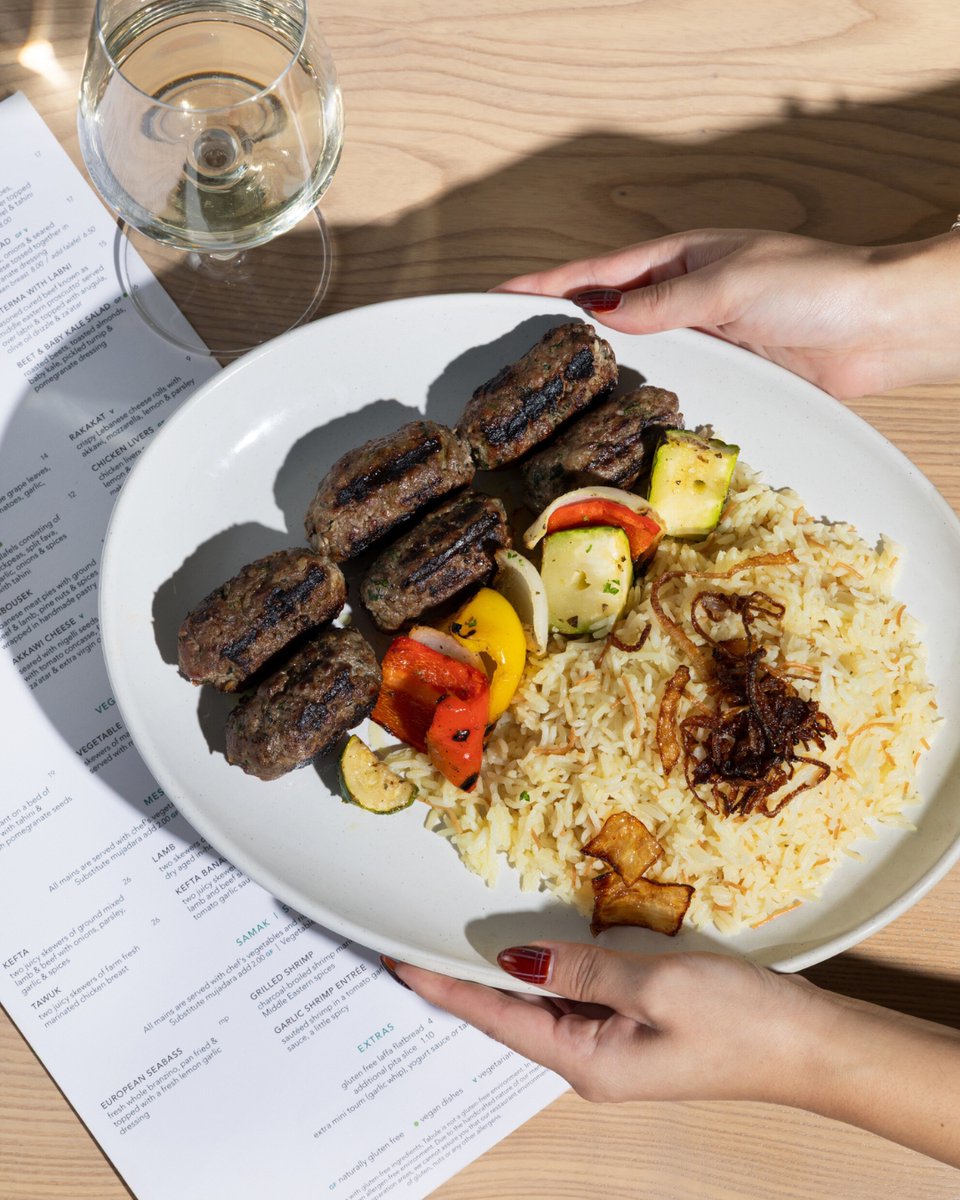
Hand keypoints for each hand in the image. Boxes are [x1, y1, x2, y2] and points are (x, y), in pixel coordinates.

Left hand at [391, 943, 824, 1105]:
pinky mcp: (635, 1024)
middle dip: (462, 980)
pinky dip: (548, 969)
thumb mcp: (655, 985)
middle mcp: (590, 1059)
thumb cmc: (738, 1020)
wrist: (806, 1046)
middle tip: (415, 941)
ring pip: (542, 1002)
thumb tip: (515, 958)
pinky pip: (577, 995)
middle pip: (510, 1014)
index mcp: (586, 1061)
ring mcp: (614, 1043)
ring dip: (504, 972)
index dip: (443, 987)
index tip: (396, 960)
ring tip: (456, 938)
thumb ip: (581, 968)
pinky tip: (532, 946)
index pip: (494, 1017)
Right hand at [496, 228, 959, 398]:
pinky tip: (609, 409)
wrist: (876, 328)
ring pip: (630, 352)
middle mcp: (683, 296)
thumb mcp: (728, 283)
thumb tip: (604, 318)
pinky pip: (666, 382)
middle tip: (508, 351)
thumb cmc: (814, 285)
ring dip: (594, 367)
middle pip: (606, 312)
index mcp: (679, 257)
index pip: (597, 272)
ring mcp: (699, 335)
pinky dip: (636, 393)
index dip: (546, 284)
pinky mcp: (721, 371)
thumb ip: (664, 303)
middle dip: (558, 327)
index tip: (499, 295)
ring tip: (545, 388)